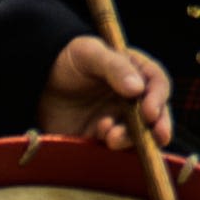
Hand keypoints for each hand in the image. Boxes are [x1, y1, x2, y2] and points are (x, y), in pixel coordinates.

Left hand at [39, 32, 173, 147]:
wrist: (41, 81)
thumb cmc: (69, 60)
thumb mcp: (89, 53)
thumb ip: (114, 67)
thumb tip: (138, 88)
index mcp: (136, 72)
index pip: (158, 84)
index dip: (158, 98)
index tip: (150, 112)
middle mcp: (134, 97)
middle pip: (157, 114)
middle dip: (159, 127)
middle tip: (158, 137)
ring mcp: (121, 118)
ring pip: (140, 134)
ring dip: (131, 139)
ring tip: (112, 137)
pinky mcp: (104, 136)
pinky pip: (117, 146)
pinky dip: (113, 145)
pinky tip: (98, 135)